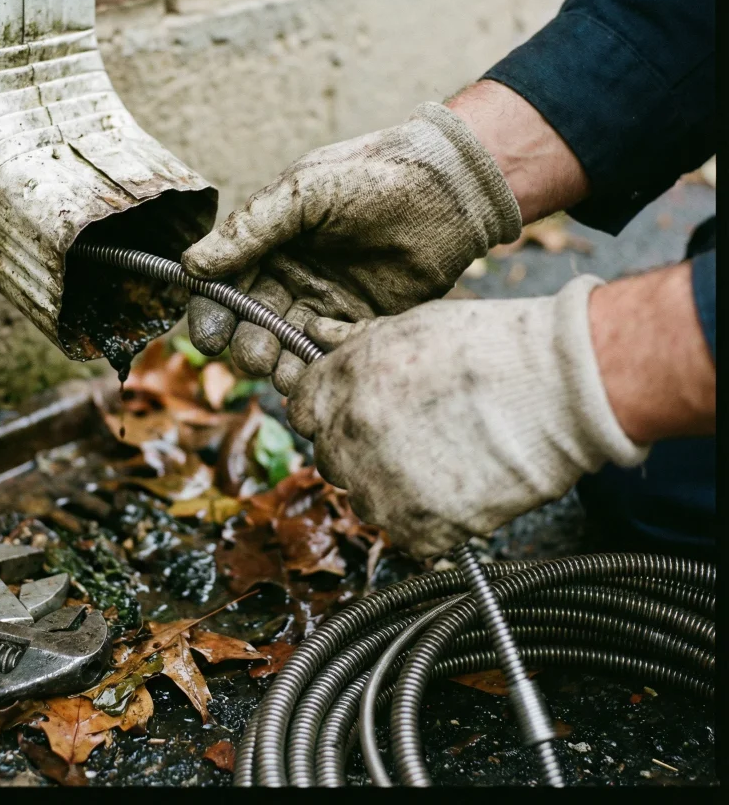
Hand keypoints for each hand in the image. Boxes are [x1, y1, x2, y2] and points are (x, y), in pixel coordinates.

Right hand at [181, 101, 521, 392]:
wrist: (449, 186)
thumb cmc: (373, 175)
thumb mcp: (304, 190)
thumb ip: (250, 228)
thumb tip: (191, 264)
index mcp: (269, 245)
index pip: (226, 288)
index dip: (213, 315)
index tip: (209, 338)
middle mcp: (293, 278)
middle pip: (254, 325)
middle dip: (248, 346)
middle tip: (256, 356)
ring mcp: (328, 303)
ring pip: (290, 346)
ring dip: (281, 364)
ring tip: (284, 371)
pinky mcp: (365, 324)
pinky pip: (334, 352)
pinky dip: (323, 361)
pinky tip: (326, 359)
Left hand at [287, 275, 648, 557]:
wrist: (559, 388)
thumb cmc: (492, 347)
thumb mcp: (410, 326)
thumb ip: (353, 341)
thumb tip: (314, 335)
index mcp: (340, 386)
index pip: (300, 410)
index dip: (329, 408)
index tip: (354, 410)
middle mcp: (350, 439)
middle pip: (329, 457)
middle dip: (358, 446)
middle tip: (409, 433)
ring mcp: (382, 488)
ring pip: (364, 499)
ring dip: (391, 486)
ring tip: (444, 457)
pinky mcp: (420, 529)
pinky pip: (406, 534)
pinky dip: (428, 520)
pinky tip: (461, 486)